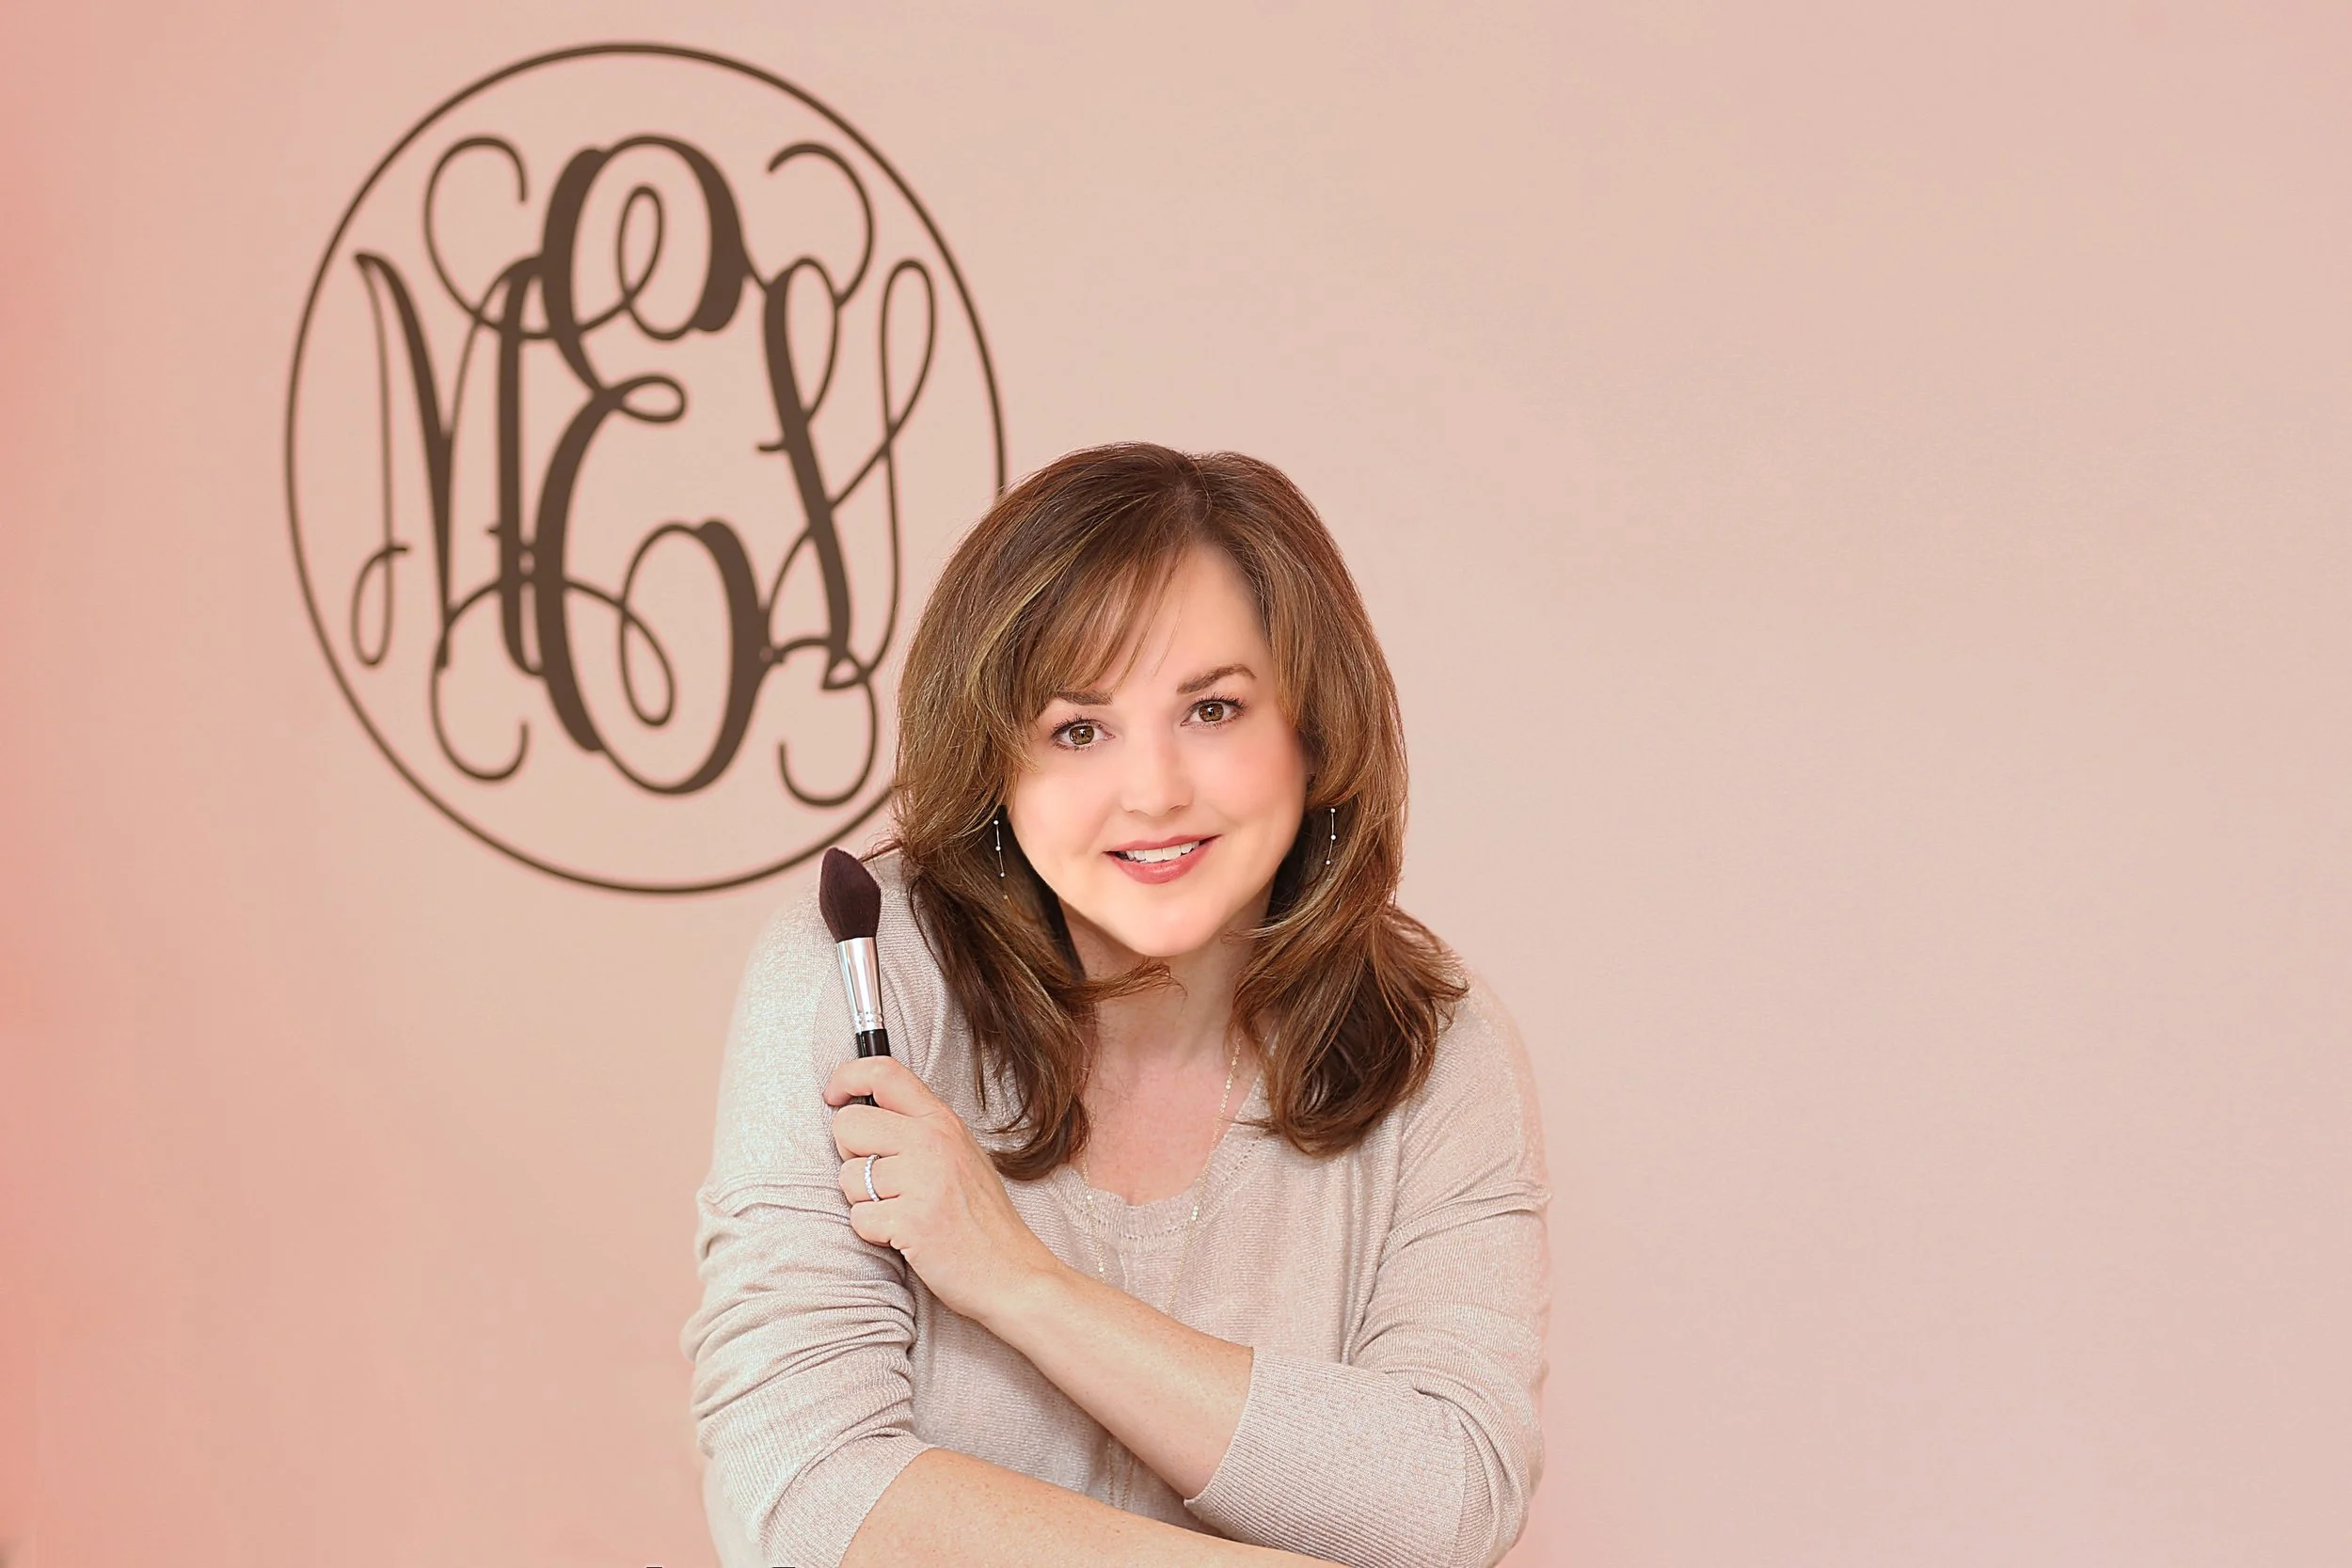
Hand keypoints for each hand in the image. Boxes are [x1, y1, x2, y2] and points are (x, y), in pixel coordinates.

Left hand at [824, 1054, 1067, 1328]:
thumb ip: (918, 1129)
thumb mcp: (960, 1154)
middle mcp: (932, 1141)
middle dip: (850, 1155)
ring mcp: (923, 1179)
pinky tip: (905, 1236)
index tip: (835, 1096)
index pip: (883, 1072)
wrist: (1011, 1271)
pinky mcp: (912, 1220)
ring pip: (847, 1177)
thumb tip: (863, 1112)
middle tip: (881, 1179)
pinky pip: (859, 1218)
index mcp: (941, 1120)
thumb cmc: (981, 1217)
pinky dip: (875, 1233)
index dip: (847, 1077)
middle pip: (847, 1125)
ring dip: (865, 1201)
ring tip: (901, 1212)